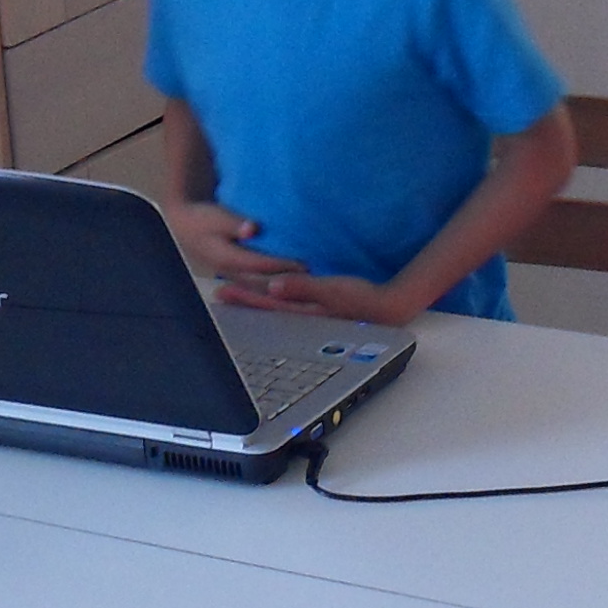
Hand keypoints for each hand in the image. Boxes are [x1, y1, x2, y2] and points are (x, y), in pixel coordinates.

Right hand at [165, 196, 301, 284]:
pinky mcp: (238, 278)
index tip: (304, 263)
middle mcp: (231, 274)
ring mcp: (234, 278)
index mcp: (226, 259)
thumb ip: (236, 224)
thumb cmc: (203, 218)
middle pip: (264, 283)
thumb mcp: (217, 217)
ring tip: (307, 286)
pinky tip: (292, 285)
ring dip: (283, 288)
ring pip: (262, 289)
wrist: (185, 227)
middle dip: (288, 282)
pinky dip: (275, 286)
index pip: (260, 266)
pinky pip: (259, 286)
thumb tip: (252, 229)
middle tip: (313, 279)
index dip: (282, 265)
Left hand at [218, 267, 415, 325]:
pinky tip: (264, 300)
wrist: (389, 309)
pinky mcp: (318, 314)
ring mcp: (310, 320)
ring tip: (233, 296)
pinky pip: (287, 310)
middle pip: (265, 311)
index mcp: (303, 314)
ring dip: (253, 304)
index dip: (243, 298)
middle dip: (242, 302)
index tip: (223, 291)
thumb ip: (302, 288)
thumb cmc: (363, 298)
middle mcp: (303, 320)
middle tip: (219, 295)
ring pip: (274, 311)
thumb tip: (272, 287)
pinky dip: (271, 305)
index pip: (266, 306)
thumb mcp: (333, 290)